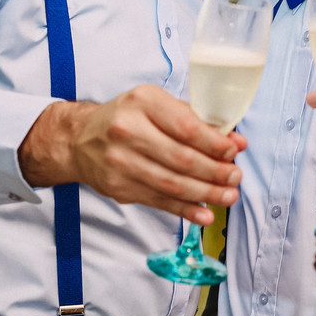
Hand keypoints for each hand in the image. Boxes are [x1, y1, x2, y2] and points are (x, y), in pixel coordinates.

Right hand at [19, 85, 247, 224]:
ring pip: (172, 184)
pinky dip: (185, 210)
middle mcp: (128, 130)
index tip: (234, 152)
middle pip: (181, 159)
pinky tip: (205, 213)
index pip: (186, 127)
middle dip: (215, 172)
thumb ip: (196, 121)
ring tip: (228, 196)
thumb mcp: (157, 105)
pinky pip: (159, 201)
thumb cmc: (127, 118)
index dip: (214, 143)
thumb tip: (235, 142)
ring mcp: (120, 162)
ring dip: (206, 194)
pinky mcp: (119, 187)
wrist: (80, 140)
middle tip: (235, 177)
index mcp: (143, 102)